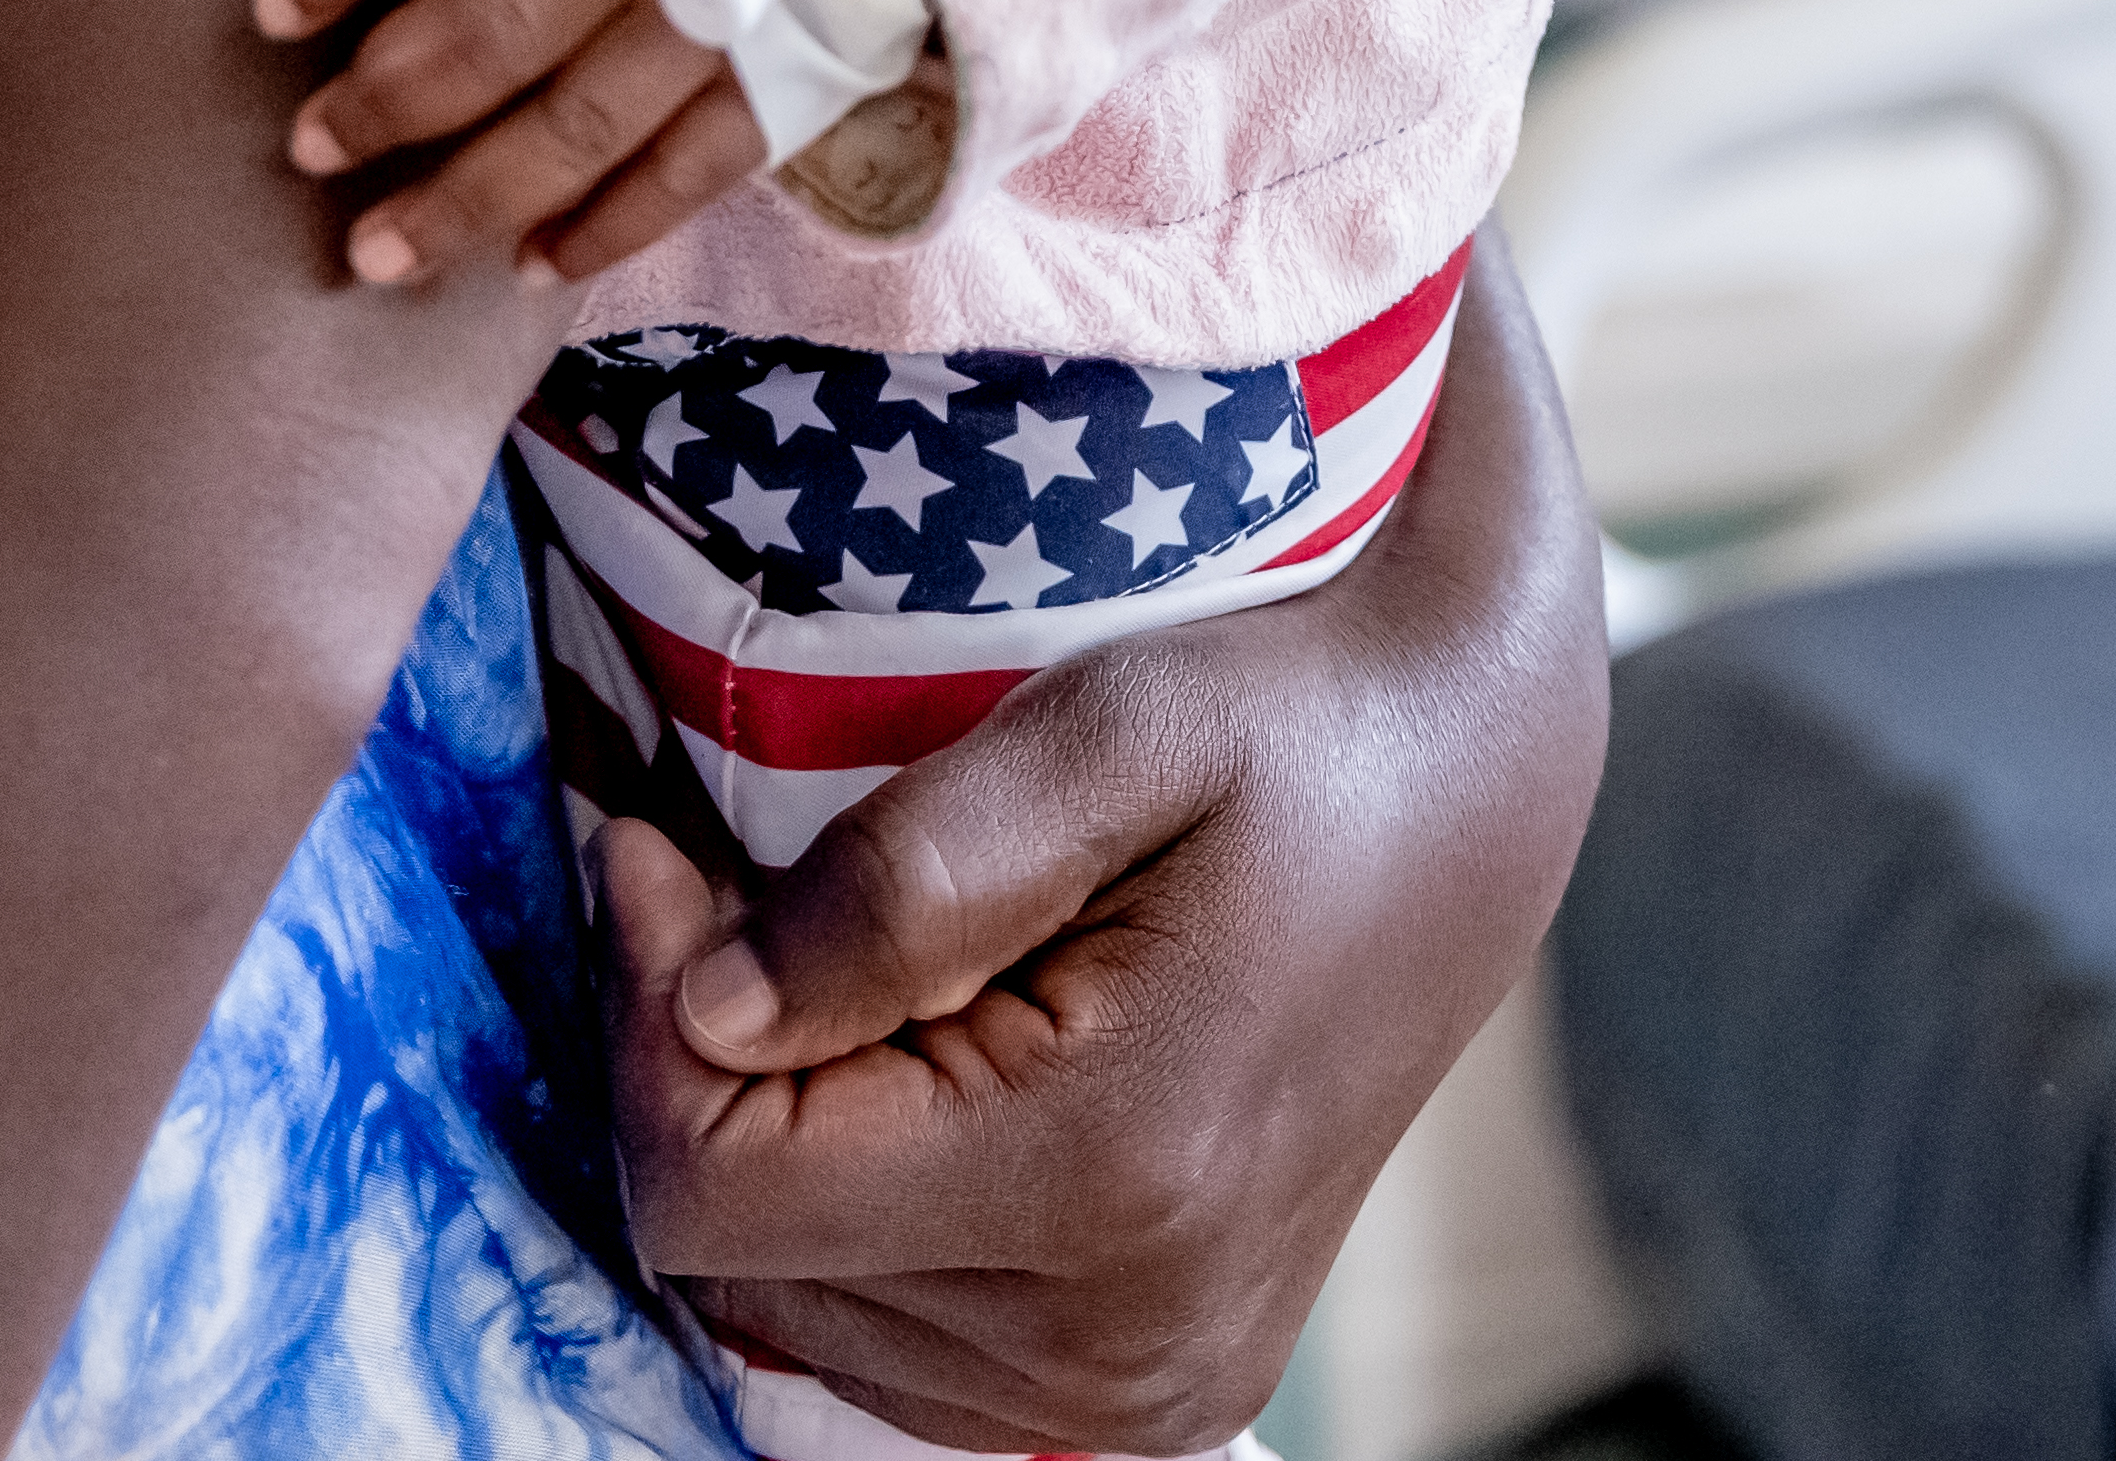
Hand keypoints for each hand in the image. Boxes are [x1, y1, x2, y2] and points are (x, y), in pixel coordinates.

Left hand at [255, 0, 778, 294]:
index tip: (270, 13)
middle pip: (490, 23)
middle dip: (386, 100)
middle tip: (310, 149)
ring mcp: (728, 3)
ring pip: (576, 122)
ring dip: (468, 198)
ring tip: (378, 254)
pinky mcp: (795, 72)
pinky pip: (688, 172)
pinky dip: (609, 226)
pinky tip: (530, 266)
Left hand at [605, 254, 1612, 1449]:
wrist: (1477, 789)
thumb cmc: (1301, 722)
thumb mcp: (1117, 724)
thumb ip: (905, 877)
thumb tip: (703, 1009)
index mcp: (1111, 1178)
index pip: (717, 1188)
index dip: (638, 1011)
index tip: (653, 840)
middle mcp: (1126, 1338)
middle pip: (742, 1260)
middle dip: (700, 1061)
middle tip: (736, 877)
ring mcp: (1144, 1392)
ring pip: (793, 1310)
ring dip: (772, 1136)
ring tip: (839, 963)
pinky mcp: (1149, 1395)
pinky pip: (884, 1339)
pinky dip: (851, 1205)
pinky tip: (904, 1067)